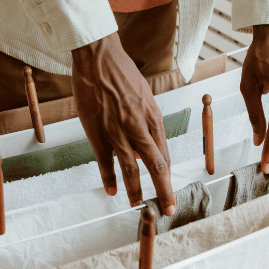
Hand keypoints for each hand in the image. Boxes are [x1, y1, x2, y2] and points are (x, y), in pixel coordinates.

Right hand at [71, 33, 175, 215]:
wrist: (99, 59)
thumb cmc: (122, 74)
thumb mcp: (144, 97)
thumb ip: (147, 122)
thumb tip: (147, 147)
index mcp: (153, 118)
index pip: (164, 154)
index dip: (168, 176)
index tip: (170, 191)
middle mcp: (139, 127)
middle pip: (156, 166)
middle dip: (164, 191)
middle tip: (169, 209)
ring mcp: (118, 132)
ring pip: (131, 168)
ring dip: (136, 190)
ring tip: (139, 204)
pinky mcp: (97, 132)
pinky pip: (105, 161)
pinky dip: (109, 178)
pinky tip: (111, 191)